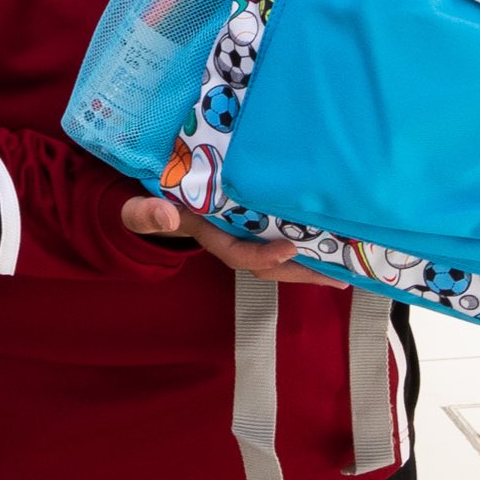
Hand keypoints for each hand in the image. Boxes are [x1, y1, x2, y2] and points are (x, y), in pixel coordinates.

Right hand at [119, 198, 337, 283]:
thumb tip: (165, 215)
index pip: (239, 255)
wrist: (144, 202)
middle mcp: (228, 242)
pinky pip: (275, 238)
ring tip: (342, 268)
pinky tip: (325, 244)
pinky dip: (300, 244)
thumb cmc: (144, 204)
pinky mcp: (247, 224)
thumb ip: (145, 214)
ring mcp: (239, 235)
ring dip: (307, 264)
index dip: (265, 255)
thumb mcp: (137, 209)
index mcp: (208, 238)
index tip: (292, 248)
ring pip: (276, 255)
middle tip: (339, 277)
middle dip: (301, 272)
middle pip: (269, 264)